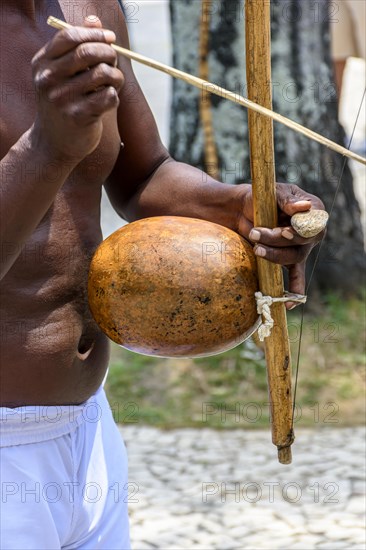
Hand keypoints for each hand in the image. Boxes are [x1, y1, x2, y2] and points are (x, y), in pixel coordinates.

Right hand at [31, 16, 123, 161]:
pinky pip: (108, 96)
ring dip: (115, 76)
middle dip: (108, 53)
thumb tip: (94, 20)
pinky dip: (114, 96)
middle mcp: (48, 80)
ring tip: (114, 83)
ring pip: (102, 74)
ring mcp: (62, 99)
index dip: (94, 33)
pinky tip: (108, 101)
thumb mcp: (63, 74)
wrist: (54, 144)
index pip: (69, 36)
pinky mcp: (78, 117)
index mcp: (42, 64)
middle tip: (114, 61)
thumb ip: (78, 46)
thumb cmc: (63, 103)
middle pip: (87, 53)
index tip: (110, 38)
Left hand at [238, 183, 325, 306]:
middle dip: (277, 240)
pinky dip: (294, 290)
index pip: (314, 224)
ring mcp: (301, 248)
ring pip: (292, 258)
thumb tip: (303, 206)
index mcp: (313, 210)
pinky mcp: (288, 260)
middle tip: (256, 233)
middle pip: (301, 243)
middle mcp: (311, 231)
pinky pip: (296, 277)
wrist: (242, 210)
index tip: (283, 231)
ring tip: (256, 248)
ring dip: (273, 255)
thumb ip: (286, 200)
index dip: (300, 231)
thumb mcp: (273, 193)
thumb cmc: (260, 196)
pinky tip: (289, 304)